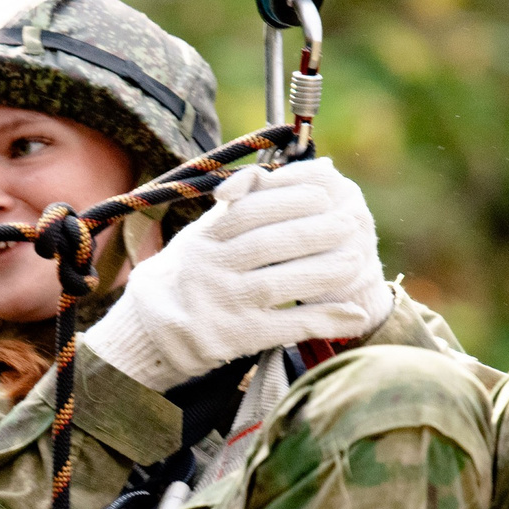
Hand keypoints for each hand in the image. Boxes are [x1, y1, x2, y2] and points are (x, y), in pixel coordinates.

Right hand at [79, 157, 392, 391]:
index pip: (248, 211)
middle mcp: (209, 269)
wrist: (153, 331)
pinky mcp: (236, 338)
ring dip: (323, 271)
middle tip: (349, 222)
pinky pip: (286, 327)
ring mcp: (222, 304)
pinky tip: (353, 315)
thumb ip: (240, 205)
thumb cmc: (192, 273)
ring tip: (355, 260)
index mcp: (203, 239)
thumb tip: (286, 169)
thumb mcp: (202, 235)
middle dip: (314, 232)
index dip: (288, 201)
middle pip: (267, 245)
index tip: (324, 194)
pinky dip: (323, 320)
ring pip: (279, 283)